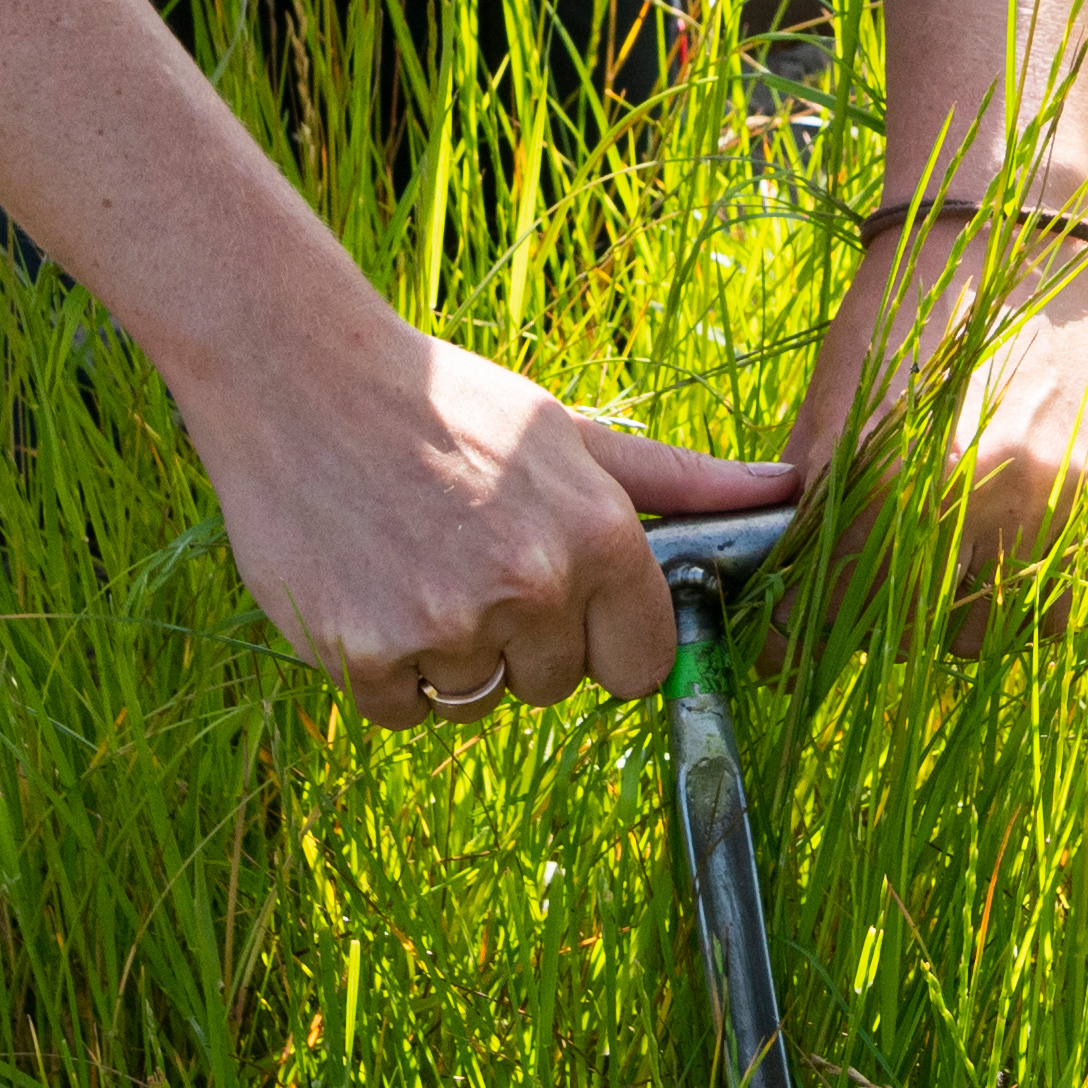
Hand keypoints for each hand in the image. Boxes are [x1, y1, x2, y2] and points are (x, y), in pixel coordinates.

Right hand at [198, 323, 793, 727]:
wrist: (298, 377)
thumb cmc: (446, 405)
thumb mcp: (568, 435)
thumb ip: (680, 483)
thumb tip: (789, 493)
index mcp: (598, 537)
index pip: (643, 664)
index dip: (607, 640)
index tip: (569, 605)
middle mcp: (532, 588)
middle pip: (557, 685)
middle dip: (525, 642)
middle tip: (471, 559)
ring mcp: (447, 626)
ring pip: (479, 701)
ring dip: (454, 656)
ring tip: (417, 563)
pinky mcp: (366, 655)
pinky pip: (405, 710)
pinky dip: (387, 669)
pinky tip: (371, 587)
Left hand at [790, 220, 1087, 612]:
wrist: (1009, 241)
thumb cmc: (905, 309)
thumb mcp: (836, 393)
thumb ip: (809, 488)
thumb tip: (774, 567)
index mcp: (878, 474)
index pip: (818, 608)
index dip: (793, 641)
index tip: (786, 646)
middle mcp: (955, 499)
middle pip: (897, 635)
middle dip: (870, 627)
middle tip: (864, 596)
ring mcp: (1029, 501)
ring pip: (976, 634)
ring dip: (948, 624)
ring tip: (936, 582)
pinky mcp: (1085, 494)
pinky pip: (1048, 608)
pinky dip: (1018, 609)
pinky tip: (996, 573)